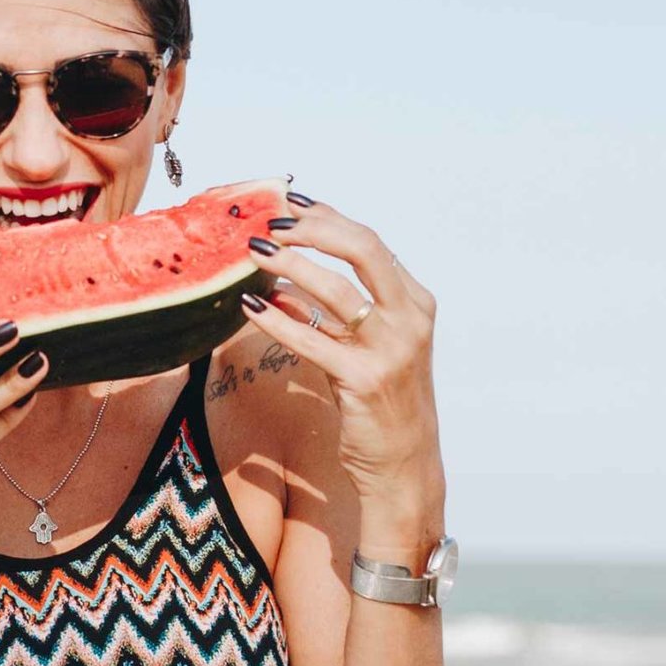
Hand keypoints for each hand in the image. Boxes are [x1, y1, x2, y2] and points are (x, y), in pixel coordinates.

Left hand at [239, 197, 443, 530]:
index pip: (370, 243)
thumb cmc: (382, 403)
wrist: (404, 464)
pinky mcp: (364, 380)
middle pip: (364, 249)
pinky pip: (312, 339)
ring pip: (339, 289)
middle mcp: (410, 319)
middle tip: (273, 222)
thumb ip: (330, 316)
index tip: (292, 202)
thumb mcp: (363, 349)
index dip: (328, 218)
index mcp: (415, 302)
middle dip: (315, 229)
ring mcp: (391, 349)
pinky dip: (278, 319)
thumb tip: (279, 285)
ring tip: (256, 252)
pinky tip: (250, 307)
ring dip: (293, 264)